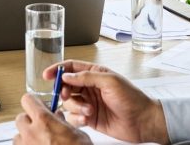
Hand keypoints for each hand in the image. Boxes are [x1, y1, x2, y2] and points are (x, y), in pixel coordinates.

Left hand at [14, 93, 90, 144]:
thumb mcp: (77, 134)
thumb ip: (63, 122)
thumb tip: (58, 117)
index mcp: (44, 121)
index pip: (28, 100)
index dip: (34, 103)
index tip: (39, 106)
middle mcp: (30, 133)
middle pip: (20, 118)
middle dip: (30, 121)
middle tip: (41, 127)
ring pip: (18, 136)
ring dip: (26, 137)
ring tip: (40, 143)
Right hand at [46, 60, 167, 143]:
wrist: (142, 121)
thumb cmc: (131, 98)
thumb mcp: (109, 81)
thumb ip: (86, 77)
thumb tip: (66, 75)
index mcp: (94, 74)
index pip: (71, 68)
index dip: (58, 70)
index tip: (47, 75)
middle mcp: (89, 87)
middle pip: (66, 85)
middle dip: (63, 91)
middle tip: (66, 96)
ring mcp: (88, 103)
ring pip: (69, 102)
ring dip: (75, 107)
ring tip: (88, 110)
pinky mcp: (89, 118)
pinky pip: (73, 117)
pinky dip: (76, 118)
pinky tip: (86, 119)